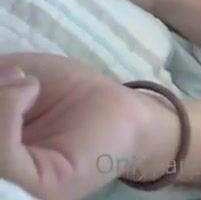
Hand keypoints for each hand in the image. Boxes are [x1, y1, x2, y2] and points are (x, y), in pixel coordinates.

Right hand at [0, 53, 150, 199]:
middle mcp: (3, 175)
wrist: (125, 109)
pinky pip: (3, 156)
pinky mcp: (37, 188)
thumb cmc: (74, 94)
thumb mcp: (17, 78)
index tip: (0, 74)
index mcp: (0, 144)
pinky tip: (29, 90)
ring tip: (23, 82)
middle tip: (8, 75)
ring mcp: (15, 186)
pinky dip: (7, 113)